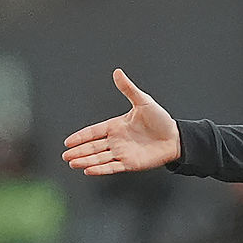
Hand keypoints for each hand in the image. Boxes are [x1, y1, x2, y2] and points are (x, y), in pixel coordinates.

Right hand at [63, 69, 180, 174]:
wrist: (176, 137)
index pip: (94, 132)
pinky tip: (89, 170)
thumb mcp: (143, 102)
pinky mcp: (131, 163)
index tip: (68, 142)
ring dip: (86, 161)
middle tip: (65, 156)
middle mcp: (117, 140)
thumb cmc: (161, 120)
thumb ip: (128, 89)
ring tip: (72, 163)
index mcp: (117, 126)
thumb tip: (117, 72)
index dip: (81, 136)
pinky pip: (113, 167)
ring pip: (100, 158)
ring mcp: (123, 153)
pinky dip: (101, 169)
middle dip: (79, 151)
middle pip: (93, 147)